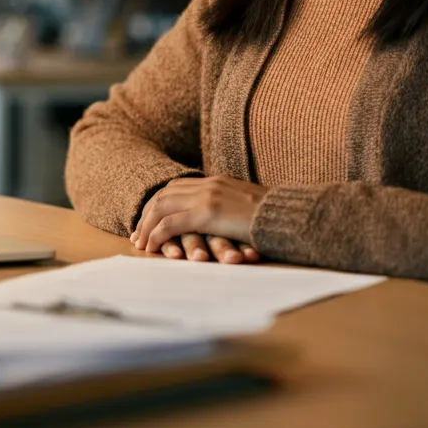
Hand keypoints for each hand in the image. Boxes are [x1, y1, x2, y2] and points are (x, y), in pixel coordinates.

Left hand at [130, 176, 268, 263]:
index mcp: (218, 181)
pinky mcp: (208, 214)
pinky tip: (153, 247)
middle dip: (147, 214)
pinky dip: (157, 235)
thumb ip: (231, 209)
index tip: (150, 220)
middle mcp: (210, 184)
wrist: (289, 217)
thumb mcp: (249, 208)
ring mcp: (208, 197)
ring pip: (162, 207)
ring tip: (141, 243)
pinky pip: (171, 224)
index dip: (160, 203)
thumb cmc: (275, 218)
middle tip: (138, 234)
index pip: (178, 186)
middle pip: (165, 194)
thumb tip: (224, 221)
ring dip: (148, 225)